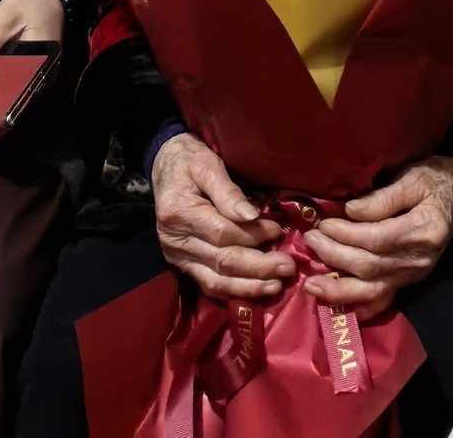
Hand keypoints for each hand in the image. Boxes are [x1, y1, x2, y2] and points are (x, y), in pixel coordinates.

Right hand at [151, 133, 293, 301]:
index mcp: (180, 212)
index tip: (278, 231)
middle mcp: (175, 241)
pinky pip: (208, 284)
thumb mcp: (207, 165)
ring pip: (215, 280)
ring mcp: (176, 257)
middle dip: (257, 268)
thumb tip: (252, 216)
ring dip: (248, 287)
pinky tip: (253, 291)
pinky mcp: (182, 265)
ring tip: (275, 286)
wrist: (164, 166)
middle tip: (288, 268)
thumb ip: (228, 192)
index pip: (223, 233)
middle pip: (221, 261)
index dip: (253, 236)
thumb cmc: (189, 160)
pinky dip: (232, 291)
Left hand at [302, 157, 452, 317]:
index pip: (375, 239)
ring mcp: (415, 275)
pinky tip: (341, 307)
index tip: (323, 224)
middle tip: (310, 242)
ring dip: (340, 290)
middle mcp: (419, 260)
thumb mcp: (415, 177)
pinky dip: (362, 307)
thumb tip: (351, 211)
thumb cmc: (440, 178)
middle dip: (335, 257)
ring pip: (373, 290)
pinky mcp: (410, 280)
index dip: (345, 234)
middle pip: (370, 266)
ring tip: (312, 285)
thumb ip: (383, 197)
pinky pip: (385, 300)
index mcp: (422, 230)